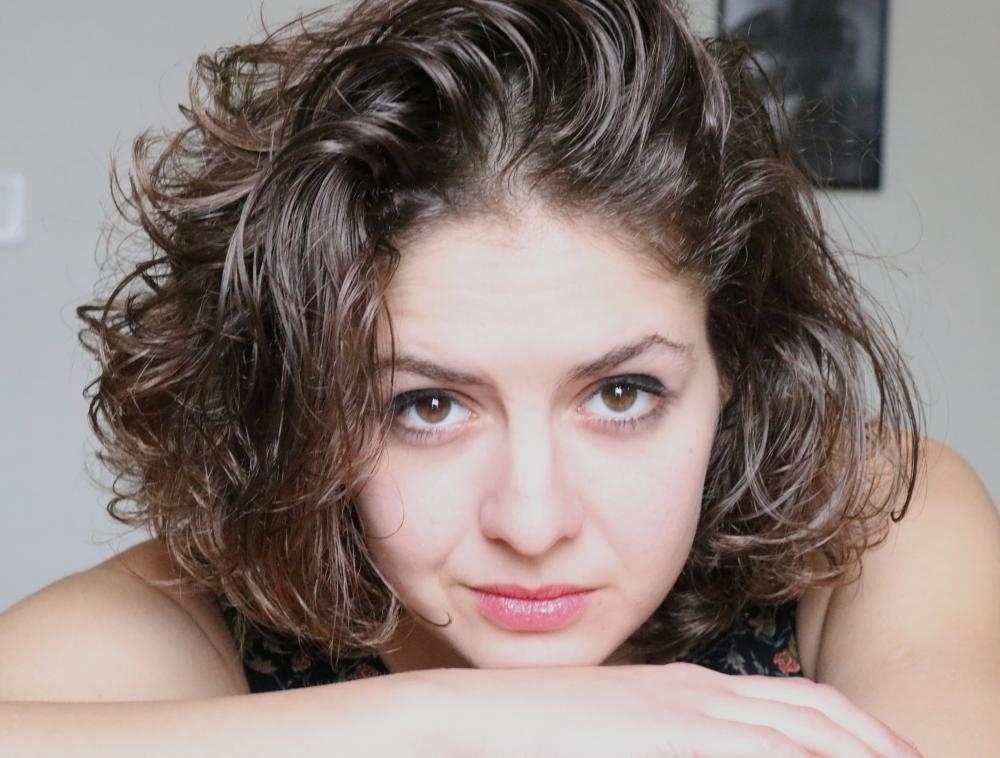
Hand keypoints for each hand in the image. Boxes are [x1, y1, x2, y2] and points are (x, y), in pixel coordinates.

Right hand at [425, 662, 921, 756]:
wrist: (477, 719)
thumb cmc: (537, 732)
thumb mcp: (618, 727)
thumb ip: (664, 739)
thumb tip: (691, 747)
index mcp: (691, 688)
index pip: (796, 701)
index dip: (851, 727)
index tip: (882, 752)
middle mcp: (700, 693)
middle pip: (815, 713)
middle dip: (874, 742)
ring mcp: (686, 714)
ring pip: (802, 733)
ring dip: (855, 752)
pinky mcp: (669, 736)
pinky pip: (763, 753)